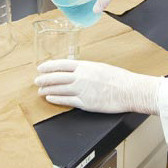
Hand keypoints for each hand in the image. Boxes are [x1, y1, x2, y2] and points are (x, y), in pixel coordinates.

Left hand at [35, 59, 160, 114]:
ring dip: (47, 89)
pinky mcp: (85, 103)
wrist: (130, 90)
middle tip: (37, 80)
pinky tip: (50, 98)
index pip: (61, 64)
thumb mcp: (101, 67)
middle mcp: (81, 76)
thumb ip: (87, 69)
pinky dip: (56, 99)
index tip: (40, 67)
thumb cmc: (119, 78)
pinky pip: (66, 100)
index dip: (49, 66)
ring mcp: (82, 90)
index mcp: (85, 66)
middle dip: (44, 79)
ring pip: (59, 89)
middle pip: (56, 77)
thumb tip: (77, 71)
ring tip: (40, 90)